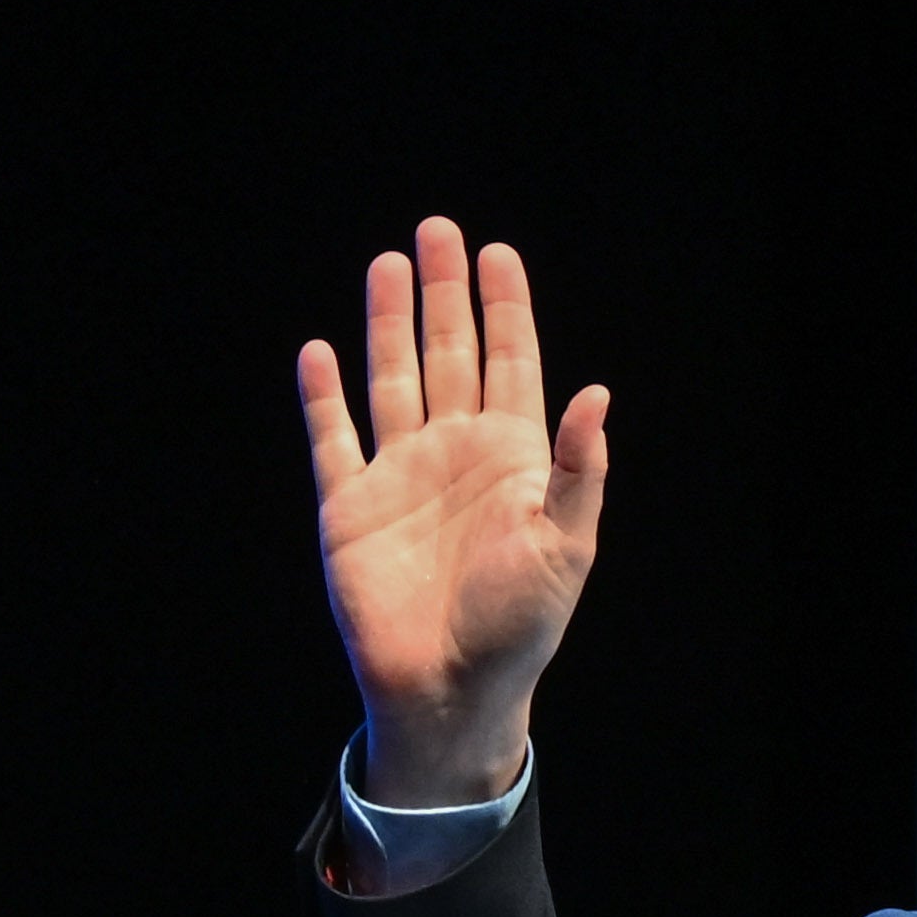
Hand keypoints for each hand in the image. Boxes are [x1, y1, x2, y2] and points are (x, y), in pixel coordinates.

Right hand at [298, 221, 606, 806]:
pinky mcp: (349, 504)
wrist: (447, 686)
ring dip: (389, 323)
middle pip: (449, 355)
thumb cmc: (517, 626)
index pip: (511, 365)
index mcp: (514, 462)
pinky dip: (322, 395)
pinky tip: (319, 350)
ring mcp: (400, 475)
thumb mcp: (565, 546)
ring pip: (392, 379)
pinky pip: (332, 436)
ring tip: (388, 263)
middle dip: (445, 295)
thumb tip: (597, 393)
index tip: (499, 252)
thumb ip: (579, 469)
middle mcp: (456, 456)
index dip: (505, 310)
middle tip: (438, 230)